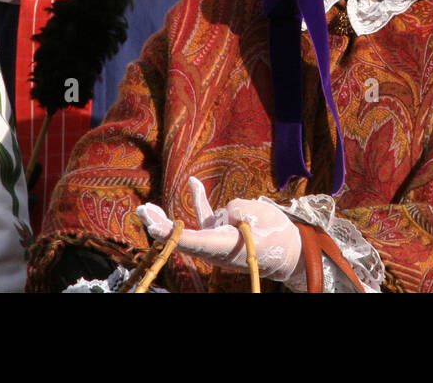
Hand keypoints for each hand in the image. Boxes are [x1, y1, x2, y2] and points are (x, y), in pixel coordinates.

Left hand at [136, 177, 302, 285]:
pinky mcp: (222, 231)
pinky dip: (199, 200)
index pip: (193, 241)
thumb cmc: (278, 236)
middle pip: (182, 237)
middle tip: (142, 213)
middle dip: (160, 226)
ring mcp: (216, 239)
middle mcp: (215, 246)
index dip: (172, 234)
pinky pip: (205, 216)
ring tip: (146, 208)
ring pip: (187, 228)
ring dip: (166, 218)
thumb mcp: (261, 217)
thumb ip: (239, 210)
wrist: (289, 251)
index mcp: (224, 246)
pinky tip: (193, 182)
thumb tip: (225, 212)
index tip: (154, 227)